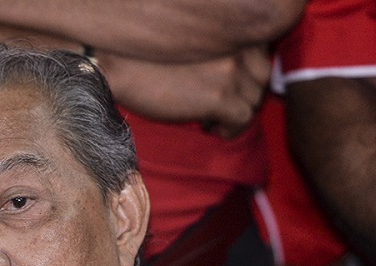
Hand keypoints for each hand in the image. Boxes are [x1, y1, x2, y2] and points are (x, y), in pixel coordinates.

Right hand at [100, 45, 269, 138]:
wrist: (113, 64)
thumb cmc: (142, 50)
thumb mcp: (188, 38)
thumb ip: (216, 45)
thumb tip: (233, 70)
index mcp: (230, 25)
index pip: (260, 49)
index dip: (248, 70)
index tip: (232, 82)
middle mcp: (237, 42)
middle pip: (262, 75)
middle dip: (247, 92)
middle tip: (225, 104)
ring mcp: (231, 69)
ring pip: (254, 99)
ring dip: (237, 112)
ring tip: (215, 118)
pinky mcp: (219, 96)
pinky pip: (242, 119)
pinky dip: (231, 129)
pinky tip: (213, 130)